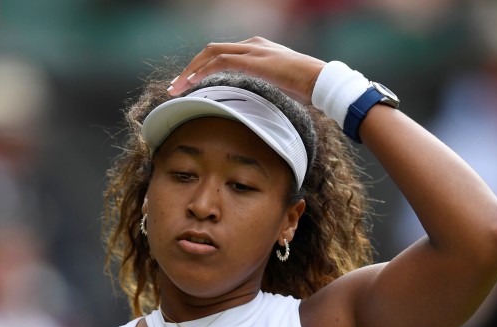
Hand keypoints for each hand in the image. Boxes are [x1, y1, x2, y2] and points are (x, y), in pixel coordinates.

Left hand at [168, 37, 325, 105]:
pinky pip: (219, 62)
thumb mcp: (280, 89)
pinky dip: (202, 72)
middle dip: (191, 68)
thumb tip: (255, 111)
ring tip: (176, 88)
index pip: (223, 54)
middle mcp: (252, 45)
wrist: (321, 81)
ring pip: (211, 54)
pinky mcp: (252, 59)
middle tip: (176, 86)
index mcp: (258, 50)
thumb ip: (264, 92)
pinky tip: (191, 85)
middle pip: (212, 51)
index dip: (203, 68)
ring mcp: (252, 50)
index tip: (190, 84)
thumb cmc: (306, 90)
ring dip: (191, 71)